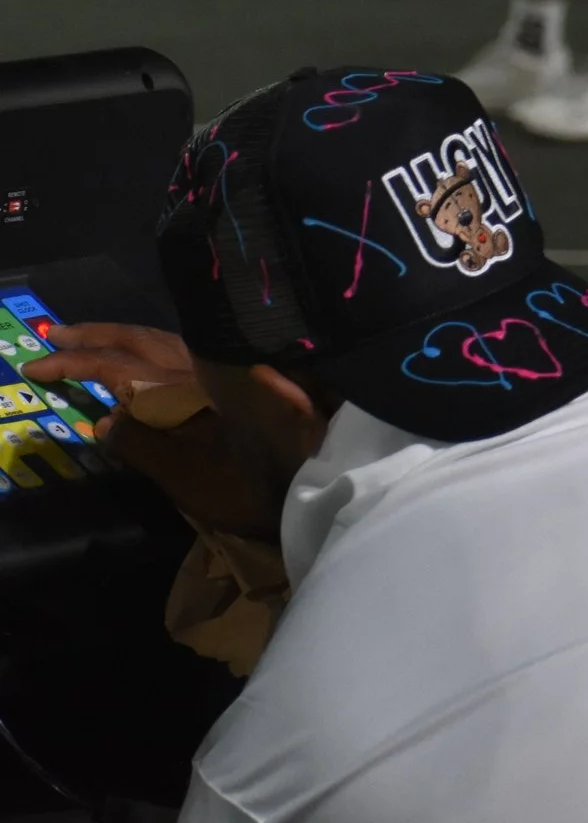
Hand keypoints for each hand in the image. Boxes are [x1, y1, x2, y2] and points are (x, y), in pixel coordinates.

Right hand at [22, 324, 281, 537]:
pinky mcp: (245, 378)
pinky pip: (188, 351)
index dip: (75, 362)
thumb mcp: (186, 477)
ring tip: (87, 339)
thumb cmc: (251, 487)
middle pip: (141, 339)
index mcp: (185, 385)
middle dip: (95, 336)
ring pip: (165, 341)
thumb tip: (103, 419)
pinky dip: (154, 349)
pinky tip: (144, 359)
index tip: (35, 365)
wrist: (317, 482)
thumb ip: (141, 444)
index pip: (118, 364)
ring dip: (123, 338)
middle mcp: (205, 365)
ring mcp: (227, 368)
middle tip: (53, 335)